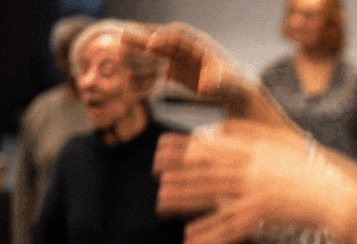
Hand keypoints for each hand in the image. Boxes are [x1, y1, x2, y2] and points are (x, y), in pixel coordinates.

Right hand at [122, 22, 294, 127]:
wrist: (237, 93)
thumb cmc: (235, 85)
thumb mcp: (229, 84)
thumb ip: (217, 83)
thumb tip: (205, 87)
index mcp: (200, 46)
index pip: (179, 37)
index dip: (165, 39)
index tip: (151, 45)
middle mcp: (187, 50)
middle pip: (162, 40)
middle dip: (143, 39)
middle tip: (123, 38)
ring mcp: (179, 60)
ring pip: (155, 54)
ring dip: (138, 55)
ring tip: (120, 56)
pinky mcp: (175, 72)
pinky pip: (156, 71)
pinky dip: (145, 76)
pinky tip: (131, 85)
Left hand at [155, 120, 356, 243]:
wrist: (339, 200)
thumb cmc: (315, 173)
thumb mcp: (285, 144)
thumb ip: (253, 135)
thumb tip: (221, 127)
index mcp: (258, 150)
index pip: (214, 146)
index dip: (184, 148)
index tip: (162, 149)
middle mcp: (253, 168)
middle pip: (208, 170)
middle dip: (179, 174)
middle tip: (157, 179)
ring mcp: (256, 192)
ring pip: (211, 197)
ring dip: (184, 201)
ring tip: (161, 205)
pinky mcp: (261, 216)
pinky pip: (227, 230)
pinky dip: (207, 240)